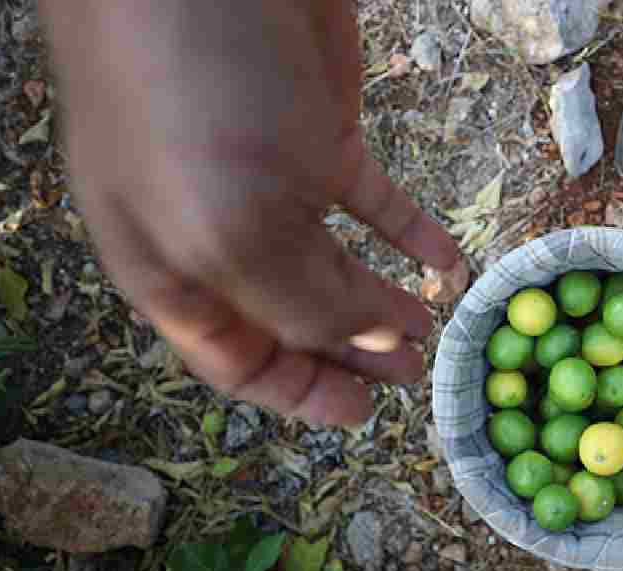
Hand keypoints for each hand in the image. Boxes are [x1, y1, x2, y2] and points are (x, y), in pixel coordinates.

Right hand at [41, 1, 462, 425]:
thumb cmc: (191, 103)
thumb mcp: (234, 229)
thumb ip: (303, 304)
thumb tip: (378, 346)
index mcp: (172, 272)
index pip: (234, 358)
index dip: (299, 393)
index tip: (366, 416)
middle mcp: (218, 233)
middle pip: (293, 315)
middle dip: (352, 351)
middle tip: (415, 374)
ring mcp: (271, 179)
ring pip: (334, 260)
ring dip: (385, 299)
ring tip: (434, 328)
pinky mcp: (319, 131)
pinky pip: (370, 198)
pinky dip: (410, 231)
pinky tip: (450, 259)